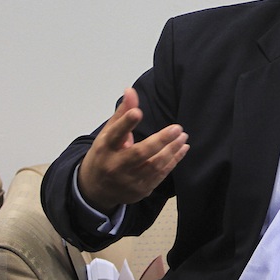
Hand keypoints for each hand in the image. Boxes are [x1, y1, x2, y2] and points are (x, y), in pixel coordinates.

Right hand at [78, 88, 189, 212]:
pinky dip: (173, 161)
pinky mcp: (141, 190)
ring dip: (171, 150)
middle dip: (160, 141)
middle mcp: (115, 166)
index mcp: (104, 149)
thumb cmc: (105, 154)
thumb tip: (130, 90)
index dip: (126, 123)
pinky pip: (160, 175)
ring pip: (154, 166)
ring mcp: (128, 181)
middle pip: (139, 154)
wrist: (96, 190)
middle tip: (177, 128)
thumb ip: (122, 113)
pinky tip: (182, 148)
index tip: (138, 112)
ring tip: (183, 136)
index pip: (115, 135)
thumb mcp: (108, 134)